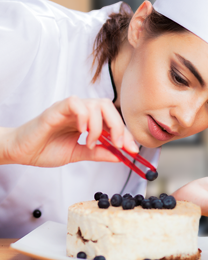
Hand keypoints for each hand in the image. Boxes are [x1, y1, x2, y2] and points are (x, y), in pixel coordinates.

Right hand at [1, 96, 138, 166]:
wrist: (22, 151)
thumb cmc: (46, 149)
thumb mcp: (78, 154)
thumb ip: (98, 153)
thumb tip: (120, 156)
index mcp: (89, 121)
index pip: (112, 121)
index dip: (125, 134)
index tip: (133, 150)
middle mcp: (82, 112)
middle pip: (108, 107)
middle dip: (119, 127)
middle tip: (120, 145)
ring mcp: (70, 109)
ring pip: (96, 104)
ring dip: (100, 126)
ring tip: (92, 142)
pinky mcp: (57, 108)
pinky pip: (75, 103)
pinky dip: (83, 116)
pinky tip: (82, 131)